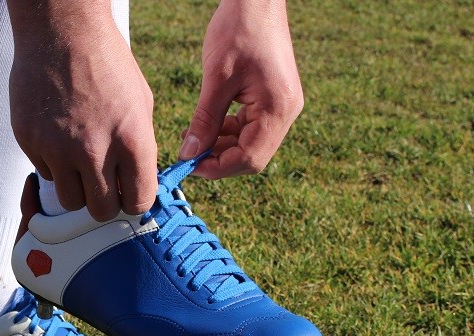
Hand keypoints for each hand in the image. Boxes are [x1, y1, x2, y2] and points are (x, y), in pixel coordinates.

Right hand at [7, 2, 157, 220]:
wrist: (61, 31)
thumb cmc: (106, 62)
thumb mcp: (140, 102)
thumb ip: (140, 147)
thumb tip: (138, 182)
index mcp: (131, 139)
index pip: (138, 201)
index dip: (134, 200)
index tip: (128, 194)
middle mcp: (94, 149)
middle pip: (101, 210)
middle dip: (104, 202)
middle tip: (102, 186)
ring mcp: (57, 148)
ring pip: (70, 200)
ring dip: (77, 187)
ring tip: (78, 161)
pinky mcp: (30, 141)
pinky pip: (45, 173)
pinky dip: (53, 163)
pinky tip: (58, 134)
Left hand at [178, 0, 303, 178]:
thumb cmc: (239, 29)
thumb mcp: (217, 79)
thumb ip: (204, 121)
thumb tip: (189, 154)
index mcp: (278, 109)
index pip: (249, 159)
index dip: (217, 168)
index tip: (189, 165)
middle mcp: (286, 112)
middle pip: (252, 156)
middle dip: (218, 159)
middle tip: (188, 154)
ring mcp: (282, 106)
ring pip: (250, 144)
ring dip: (220, 147)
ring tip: (192, 138)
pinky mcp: (273, 99)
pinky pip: (250, 128)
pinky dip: (227, 132)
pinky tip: (206, 126)